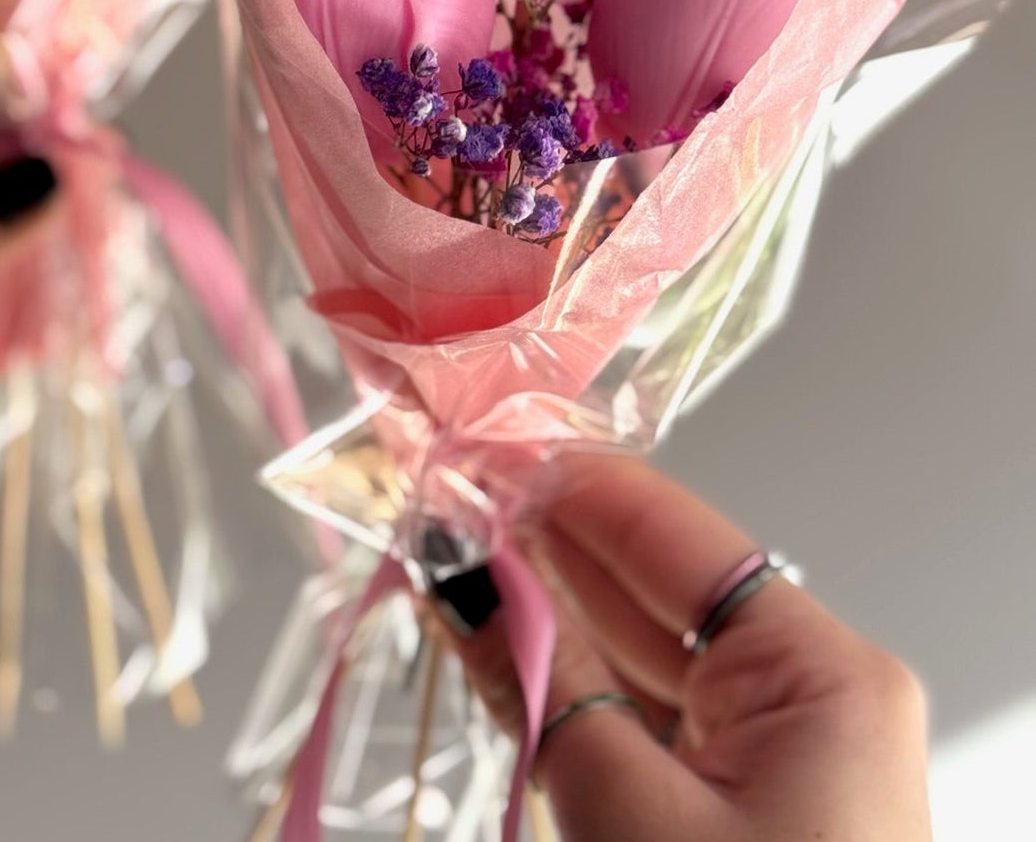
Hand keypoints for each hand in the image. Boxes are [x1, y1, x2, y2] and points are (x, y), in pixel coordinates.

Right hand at [445, 456, 930, 841]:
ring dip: (542, 609)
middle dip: (538, 540)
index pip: (667, 529)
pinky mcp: (736, 804)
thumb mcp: (626, 817)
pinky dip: (567, 679)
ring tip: (446, 560)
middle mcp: (805, 692)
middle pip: (650, 580)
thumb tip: (458, 570)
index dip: (561, 479)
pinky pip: (641, 712)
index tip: (467, 446)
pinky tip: (498, 642)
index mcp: (817, 672)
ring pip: (637, 646)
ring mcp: (772, 752)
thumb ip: (540, 679)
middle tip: (434, 504)